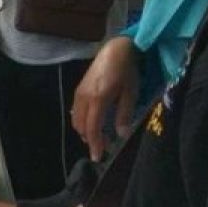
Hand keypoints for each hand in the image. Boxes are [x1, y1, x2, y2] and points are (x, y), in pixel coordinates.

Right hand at [72, 36, 138, 160]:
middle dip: (90, 139)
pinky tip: (91, 122)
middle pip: (82, 126)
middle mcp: (84, 98)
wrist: (116, 49)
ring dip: (85, 130)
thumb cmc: (127, 70)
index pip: (93, 128)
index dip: (95, 144)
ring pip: (76, 119)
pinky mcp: (79, 89)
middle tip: (101, 148)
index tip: (98, 157)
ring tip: (97, 137)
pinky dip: (81, 121)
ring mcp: (79, 93)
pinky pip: (76, 110)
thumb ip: (124, 114)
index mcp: (98, 99)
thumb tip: (121, 134)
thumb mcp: (131, 93)